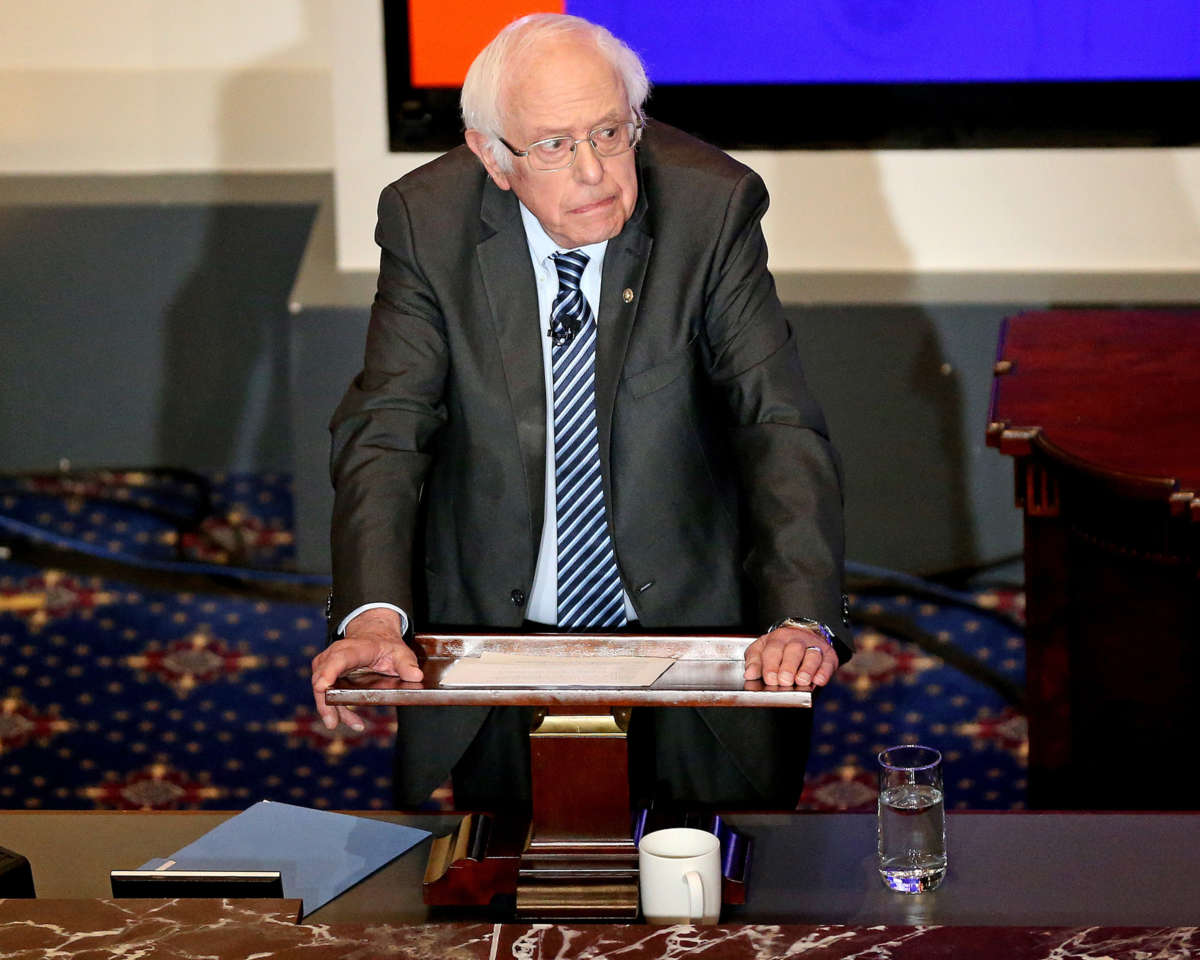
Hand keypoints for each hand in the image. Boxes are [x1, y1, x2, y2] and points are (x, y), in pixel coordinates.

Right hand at [310, 608, 422, 731]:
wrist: (373, 635)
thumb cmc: (385, 645)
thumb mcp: (400, 652)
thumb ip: (408, 664)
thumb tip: (416, 676)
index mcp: (354, 648)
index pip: (338, 659)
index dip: (328, 673)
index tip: (322, 686)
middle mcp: (335, 655)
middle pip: (322, 679)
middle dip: (325, 702)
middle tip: (332, 722)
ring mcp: (327, 664)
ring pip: (322, 690)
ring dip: (333, 710)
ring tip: (355, 725)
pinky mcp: (325, 674)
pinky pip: (326, 694)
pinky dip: (336, 709)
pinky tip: (353, 721)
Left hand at [743, 624, 838, 688]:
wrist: (806, 633)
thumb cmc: (780, 647)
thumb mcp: (762, 649)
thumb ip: (754, 661)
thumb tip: (749, 674)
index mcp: (778, 639)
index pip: (773, 649)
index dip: (771, 665)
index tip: (769, 678)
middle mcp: (797, 641)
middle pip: (793, 650)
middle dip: (788, 666)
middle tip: (785, 680)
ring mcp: (814, 647)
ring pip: (812, 655)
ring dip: (807, 669)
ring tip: (801, 681)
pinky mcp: (828, 656)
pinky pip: (827, 663)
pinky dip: (824, 672)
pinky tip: (818, 681)